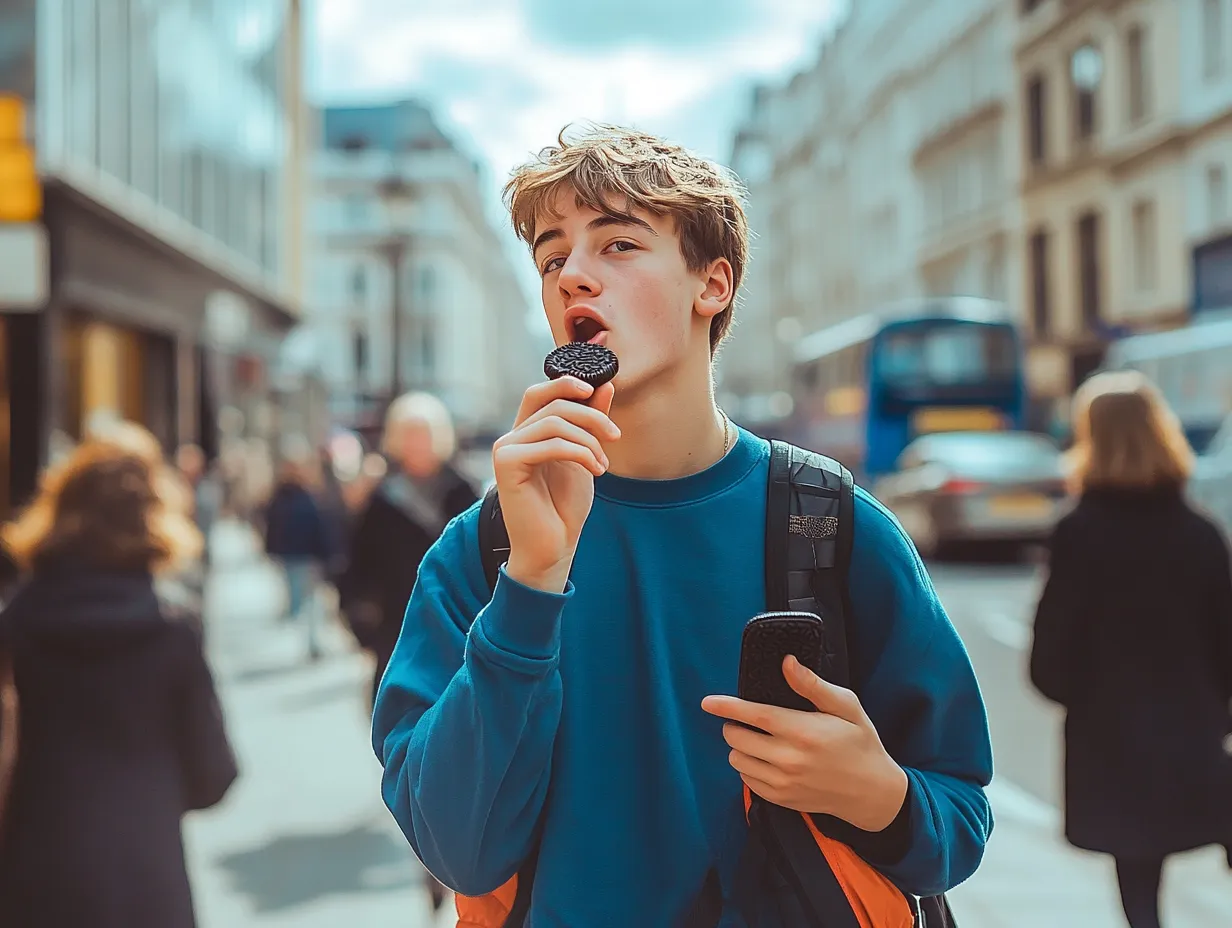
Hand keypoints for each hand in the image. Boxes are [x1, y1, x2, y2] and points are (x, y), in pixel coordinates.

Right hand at [492, 376, 619, 592]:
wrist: (554, 546)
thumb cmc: (565, 506)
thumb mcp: (586, 455)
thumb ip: (591, 421)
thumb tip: (605, 385)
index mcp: (528, 432)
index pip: (541, 392)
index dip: (566, 382)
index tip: (597, 389)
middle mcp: (512, 437)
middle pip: (554, 404)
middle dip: (591, 416)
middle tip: (615, 436)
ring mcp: (505, 449)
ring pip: (554, 422)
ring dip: (589, 440)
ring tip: (603, 465)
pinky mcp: (506, 464)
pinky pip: (550, 444)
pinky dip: (580, 453)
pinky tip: (595, 470)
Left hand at [701, 655, 907, 831]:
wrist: (871, 792)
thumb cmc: (859, 743)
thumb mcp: (846, 706)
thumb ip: (812, 685)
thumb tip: (787, 663)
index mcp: (804, 732)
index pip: (754, 715)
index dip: (727, 706)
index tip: (708, 702)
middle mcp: (789, 759)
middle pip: (737, 737)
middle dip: (735, 724)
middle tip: (751, 720)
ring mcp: (783, 783)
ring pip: (737, 759)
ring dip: (740, 746)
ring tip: (760, 740)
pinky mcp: (781, 799)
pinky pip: (746, 779)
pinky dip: (749, 766)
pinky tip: (767, 759)